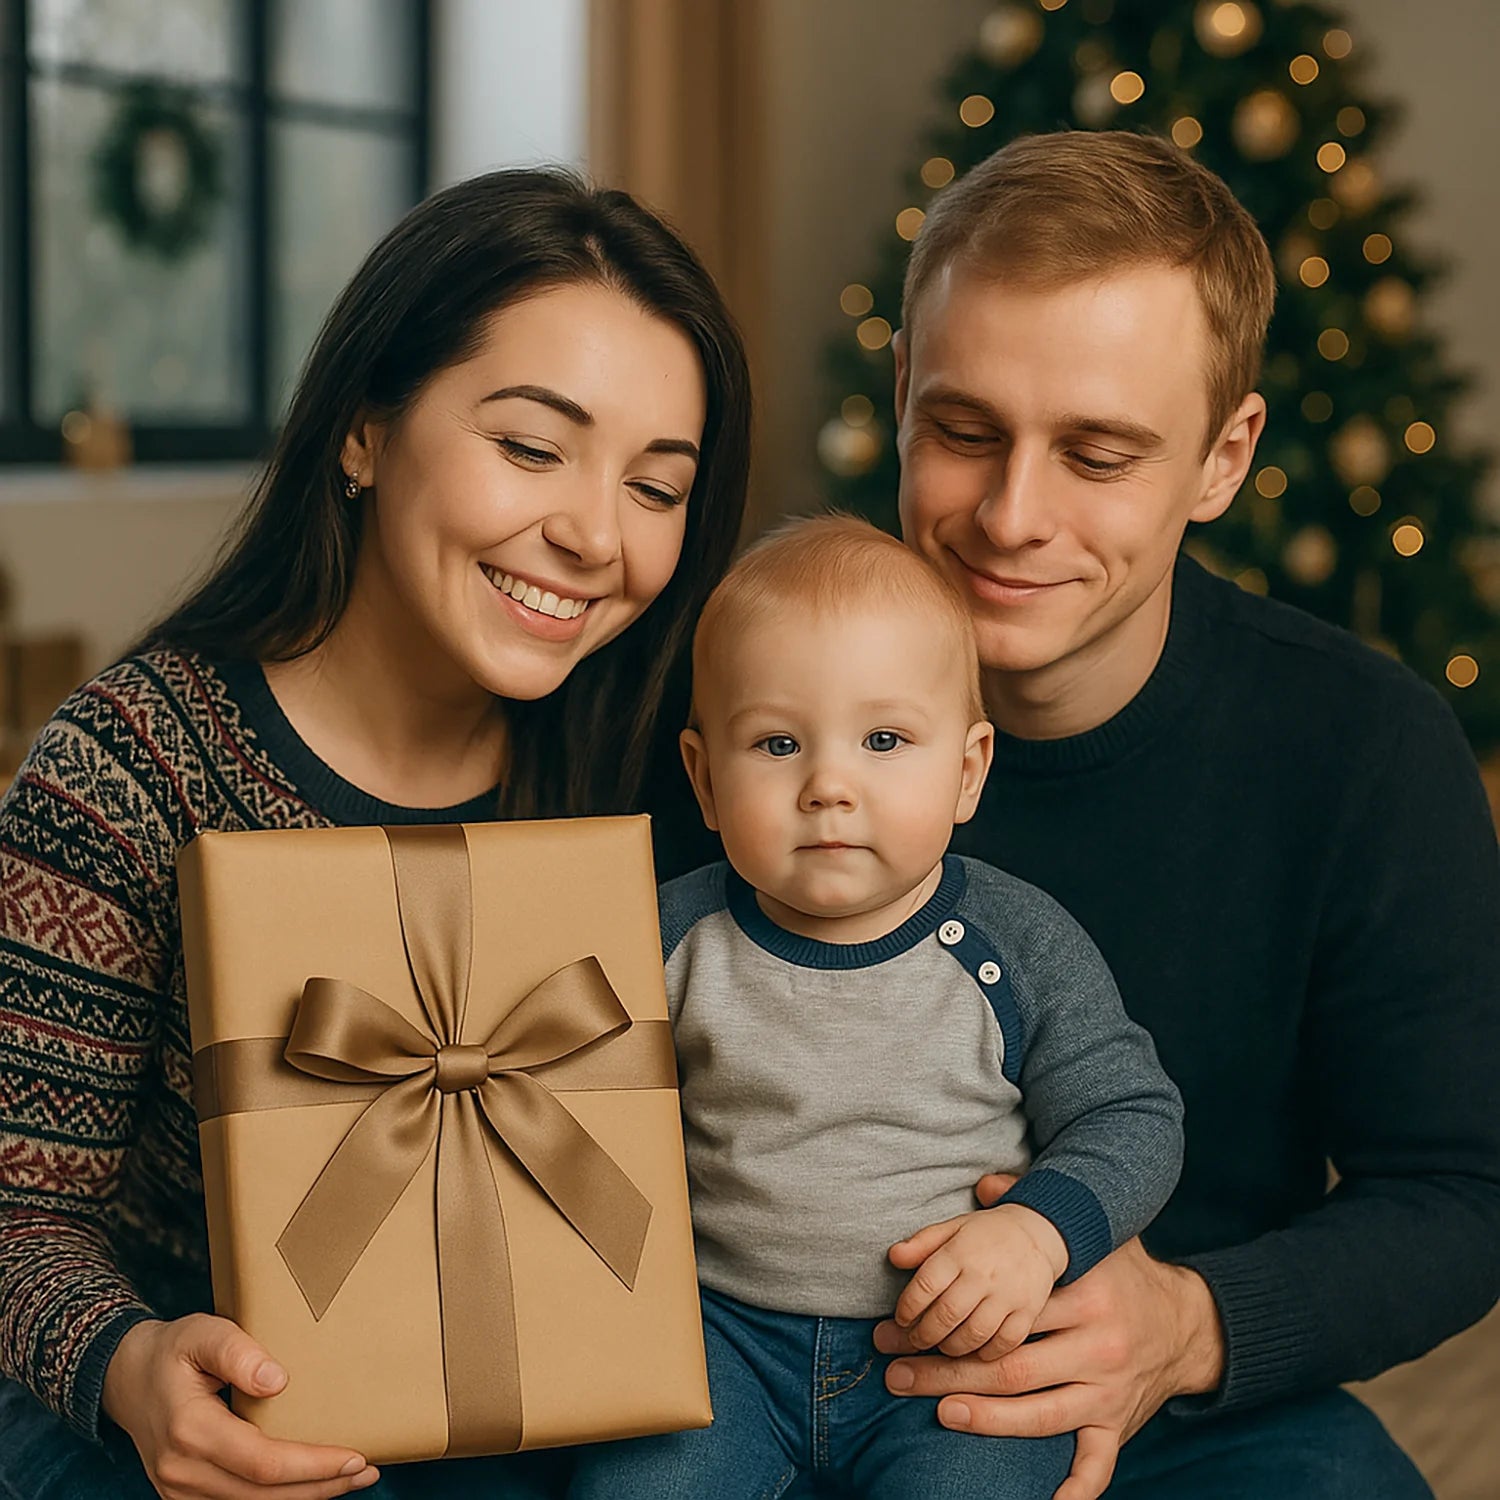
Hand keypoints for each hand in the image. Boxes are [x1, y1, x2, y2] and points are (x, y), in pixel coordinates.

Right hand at [103, 1315, 379, 1499]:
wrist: (126, 1378)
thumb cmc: (171, 1350)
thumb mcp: (202, 1332)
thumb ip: (237, 1351)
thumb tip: (278, 1380)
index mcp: (190, 1430)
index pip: (262, 1463)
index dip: (312, 1465)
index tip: (355, 1456)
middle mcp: (182, 1471)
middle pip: (262, 1496)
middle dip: (321, 1487)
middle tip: (368, 1471)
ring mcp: (179, 1491)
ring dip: (305, 1497)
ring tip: (351, 1479)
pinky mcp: (183, 1497)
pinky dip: (278, 1499)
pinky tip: (311, 1484)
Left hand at [875, 1174, 1224, 1499]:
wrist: (1188, 1322)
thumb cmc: (1124, 1274)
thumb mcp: (1092, 1235)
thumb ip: (1033, 1208)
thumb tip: (983, 1185)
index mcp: (1086, 1296)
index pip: (1008, 1312)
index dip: (954, 1318)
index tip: (907, 1322)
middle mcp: (1098, 1346)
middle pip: (1011, 1366)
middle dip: (948, 1371)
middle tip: (898, 1371)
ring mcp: (1109, 1391)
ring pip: (1039, 1413)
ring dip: (985, 1418)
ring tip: (938, 1410)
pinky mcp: (1119, 1424)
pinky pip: (1097, 1463)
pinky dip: (1074, 1487)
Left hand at [888, 1202, 1067, 1358]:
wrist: (1037, 1233)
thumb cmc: (985, 1235)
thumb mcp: (951, 1228)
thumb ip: (920, 1243)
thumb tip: (893, 1257)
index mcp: (960, 1251)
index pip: (925, 1286)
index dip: (907, 1308)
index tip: (902, 1318)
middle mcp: (983, 1274)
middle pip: (946, 1315)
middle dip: (924, 1335)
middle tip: (916, 1340)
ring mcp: (1008, 1294)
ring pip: (973, 1334)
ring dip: (951, 1347)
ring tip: (942, 1345)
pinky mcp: (1028, 1311)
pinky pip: (1004, 1344)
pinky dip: (986, 1353)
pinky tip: (974, 1351)